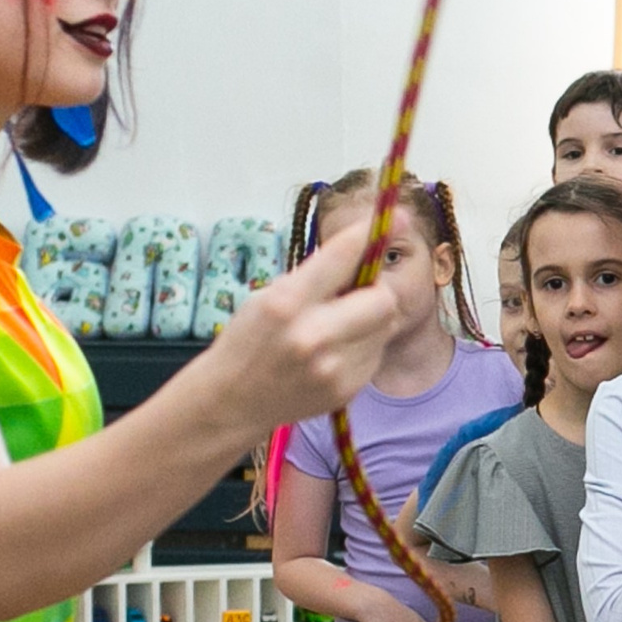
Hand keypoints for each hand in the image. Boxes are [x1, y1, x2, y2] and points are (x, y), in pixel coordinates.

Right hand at [209, 238, 396, 430]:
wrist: (230, 401)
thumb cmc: (247, 340)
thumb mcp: (267, 297)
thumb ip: (314, 277)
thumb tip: (364, 247)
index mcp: (286, 303)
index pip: (342, 256)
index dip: (370, 234)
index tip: (390, 220)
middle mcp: (312, 336)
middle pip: (383, 300)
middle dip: (376, 291)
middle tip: (358, 293)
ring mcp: (332, 369)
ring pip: (386, 326)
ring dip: (371, 319)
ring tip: (340, 326)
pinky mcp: (345, 391)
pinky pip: (376, 354)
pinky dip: (364, 345)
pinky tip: (336, 351)